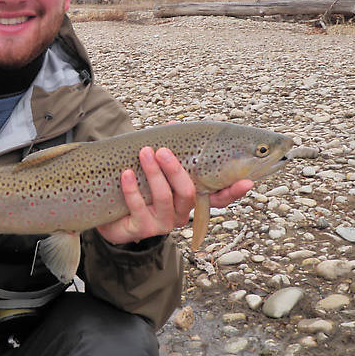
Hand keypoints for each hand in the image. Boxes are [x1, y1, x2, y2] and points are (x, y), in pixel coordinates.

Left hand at [96, 147, 252, 244]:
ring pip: (165, 198)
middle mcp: (181, 213)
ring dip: (154, 173)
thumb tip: (173, 125)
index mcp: (190, 198)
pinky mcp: (141, 230)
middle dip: (176, 170)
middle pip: (188, 193)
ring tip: (144, 153)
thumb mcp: (155, 168)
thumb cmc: (139, 185)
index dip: (233, 191)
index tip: (247, 180)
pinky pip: (139, 207)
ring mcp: (162, 224)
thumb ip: (168, 149)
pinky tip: (127, 174)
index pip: (218, 198)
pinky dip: (132, 188)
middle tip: (162, 150)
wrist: (107, 211)